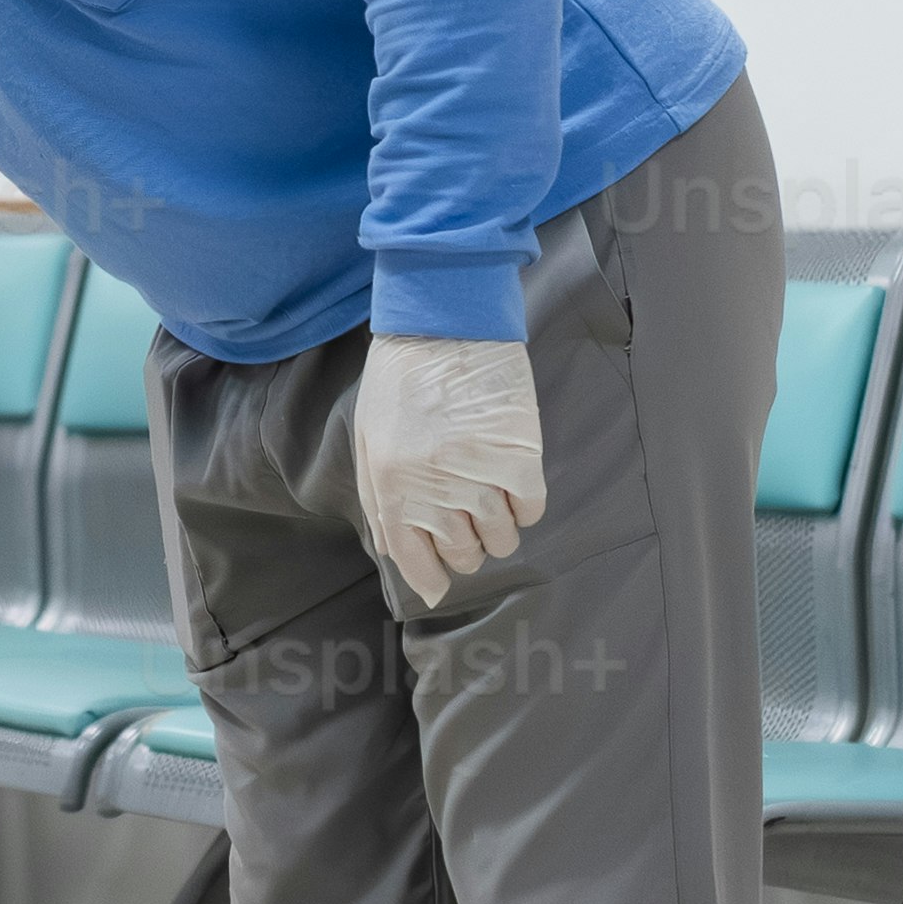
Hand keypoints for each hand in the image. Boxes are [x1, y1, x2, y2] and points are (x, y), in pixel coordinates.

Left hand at [347, 335, 543, 616]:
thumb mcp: (371, 442)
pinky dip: (524, 504)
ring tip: (491, 495)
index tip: (443, 581)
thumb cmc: (400, 381)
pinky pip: (531, 509)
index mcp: (392, 489)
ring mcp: (480, 477)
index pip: (416, 563)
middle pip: (464, 555)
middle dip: (466, 546)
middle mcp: (435, 492)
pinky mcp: (520, 458)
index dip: (433, 578)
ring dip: (498, 527)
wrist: (444, 322)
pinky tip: (513, 480)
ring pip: (502, 540)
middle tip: (467, 517)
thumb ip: (380, 502)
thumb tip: (398, 556)